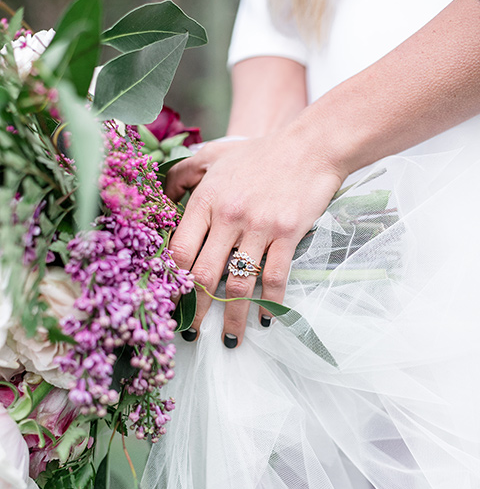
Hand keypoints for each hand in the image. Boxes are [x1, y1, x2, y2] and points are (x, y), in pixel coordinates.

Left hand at [165, 133, 344, 347]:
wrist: (311, 146)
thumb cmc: (259, 153)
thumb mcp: (212, 155)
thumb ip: (180, 174)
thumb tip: (159, 199)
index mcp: (206, 200)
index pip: (179, 250)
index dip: (171, 282)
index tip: (169, 302)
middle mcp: (228, 216)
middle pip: (204, 275)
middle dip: (196, 311)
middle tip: (191, 333)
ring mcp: (259, 227)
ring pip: (239, 285)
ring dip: (233, 318)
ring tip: (230, 341)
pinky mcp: (287, 235)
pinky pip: (275, 279)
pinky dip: (270, 304)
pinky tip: (265, 320)